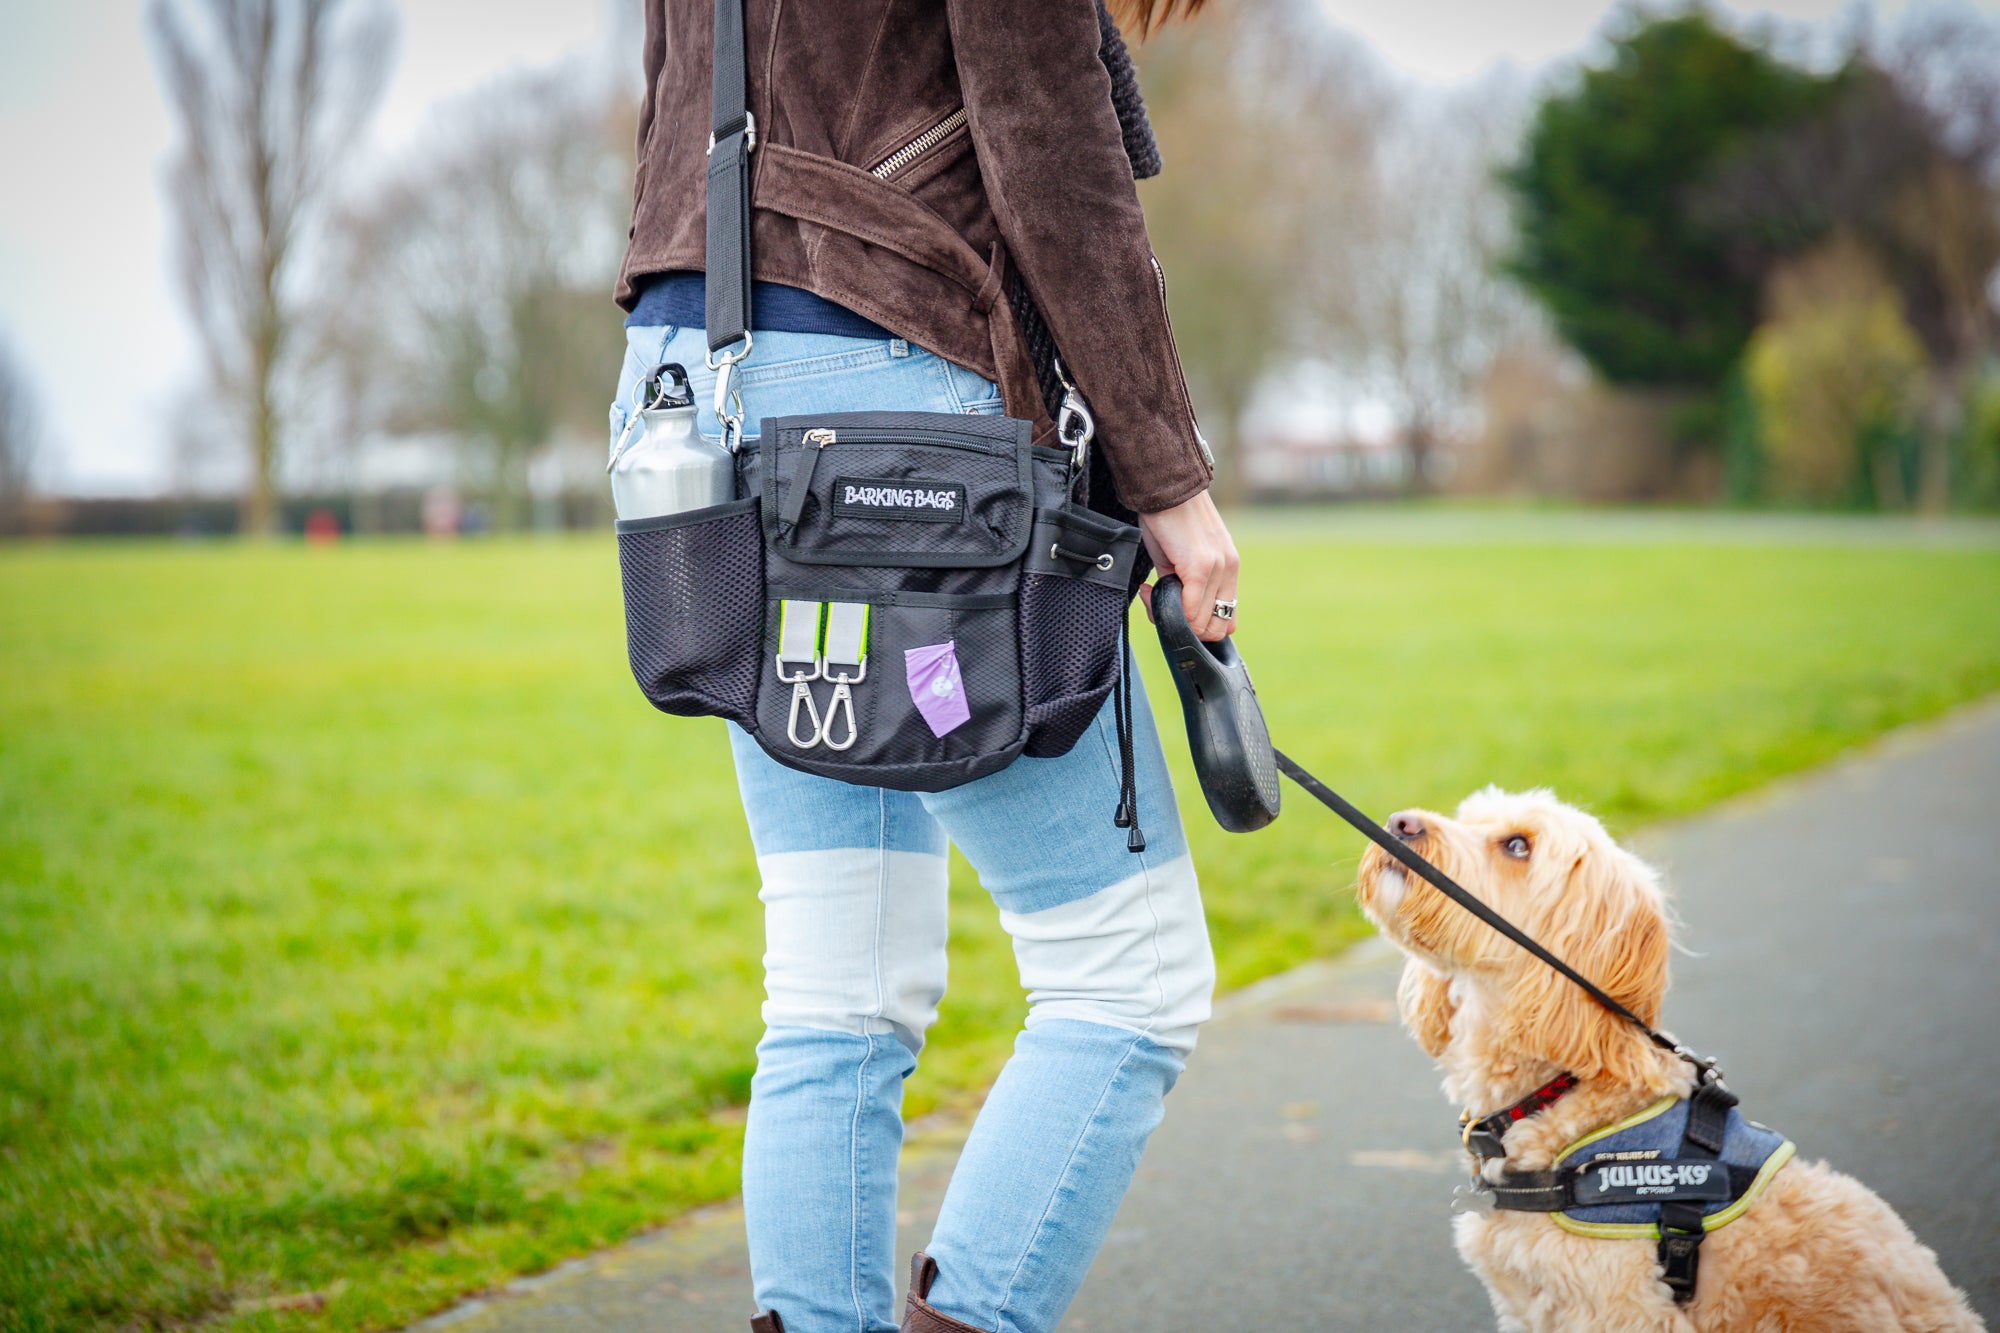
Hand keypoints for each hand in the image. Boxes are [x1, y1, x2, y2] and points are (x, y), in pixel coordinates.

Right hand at [1135, 489, 1239, 641]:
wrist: (1163, 485)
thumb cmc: (1168, 517)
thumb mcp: (1182, 556)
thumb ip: (1184, 585)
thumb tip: (1171, 611)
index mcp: (1229, 567)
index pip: (1226, 619)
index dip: (1197, 624)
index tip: (1172, 606)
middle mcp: (1229, 568)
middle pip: (1217, 629)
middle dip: (1187, 627)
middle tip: (1161, 604)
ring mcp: (1218, 568)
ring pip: (1202, 624)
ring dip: (1175, 618)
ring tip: (1153, 593)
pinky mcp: (1201, 566)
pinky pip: (1190, 610)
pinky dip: (1167, 608)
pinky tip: (1150, 588)